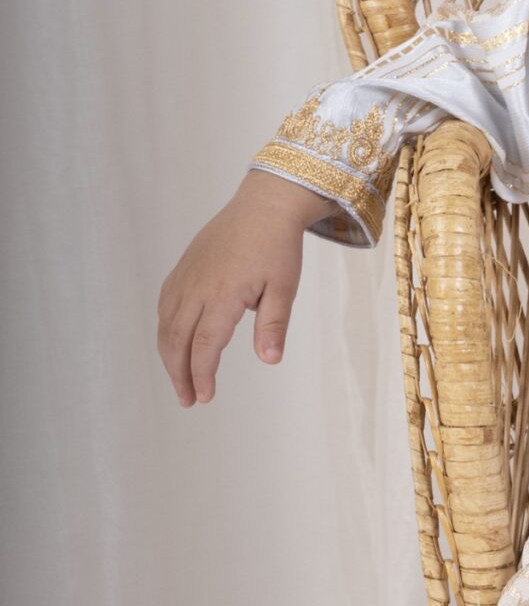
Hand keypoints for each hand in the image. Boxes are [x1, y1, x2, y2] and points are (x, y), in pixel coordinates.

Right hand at [156, 169, 329, 405]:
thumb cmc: (278, 246)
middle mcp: (197, 286)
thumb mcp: (285, 287)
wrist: (264, 205)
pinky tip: (173, 345)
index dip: (202, 374)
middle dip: (179, 374)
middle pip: (177, 339)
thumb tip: (270, 360)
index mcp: (223, 293)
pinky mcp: (182, 269)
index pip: (205, 344)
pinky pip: (165, 305)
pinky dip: (165, 330)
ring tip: (181, 381)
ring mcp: (185, 276)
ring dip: (169, 356)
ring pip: (166, 324)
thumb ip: (274, 325)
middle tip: (189, 400)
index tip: (205, 397)